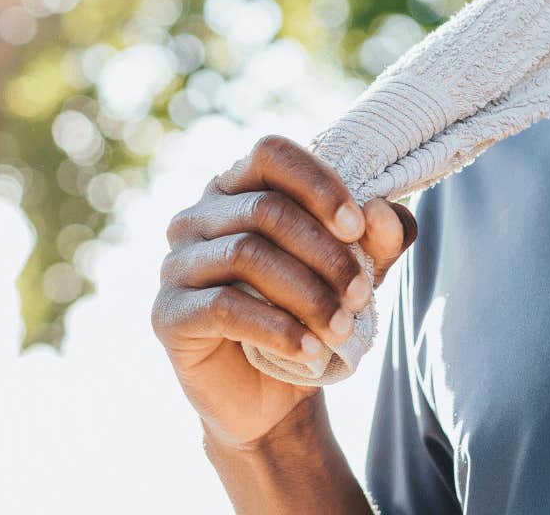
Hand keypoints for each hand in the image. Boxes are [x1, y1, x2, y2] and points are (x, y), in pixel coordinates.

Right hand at [152, 134, 417, 448]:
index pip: (271, 155)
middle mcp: (197, 216)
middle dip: (324, 253)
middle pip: (266, 210)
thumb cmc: (309, 314)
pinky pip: (224, 308)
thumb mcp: (356, 271)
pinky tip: (310, 349)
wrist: (271, 395)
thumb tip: (381, 211)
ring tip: (341, 327)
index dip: (317, 184)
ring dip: (306, 293)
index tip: (356, 227)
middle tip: (360, 295)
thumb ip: (377, 238)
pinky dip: (277, 328)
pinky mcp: (168, 313)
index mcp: (239, 188)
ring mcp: (177, 263)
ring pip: (246, 255)